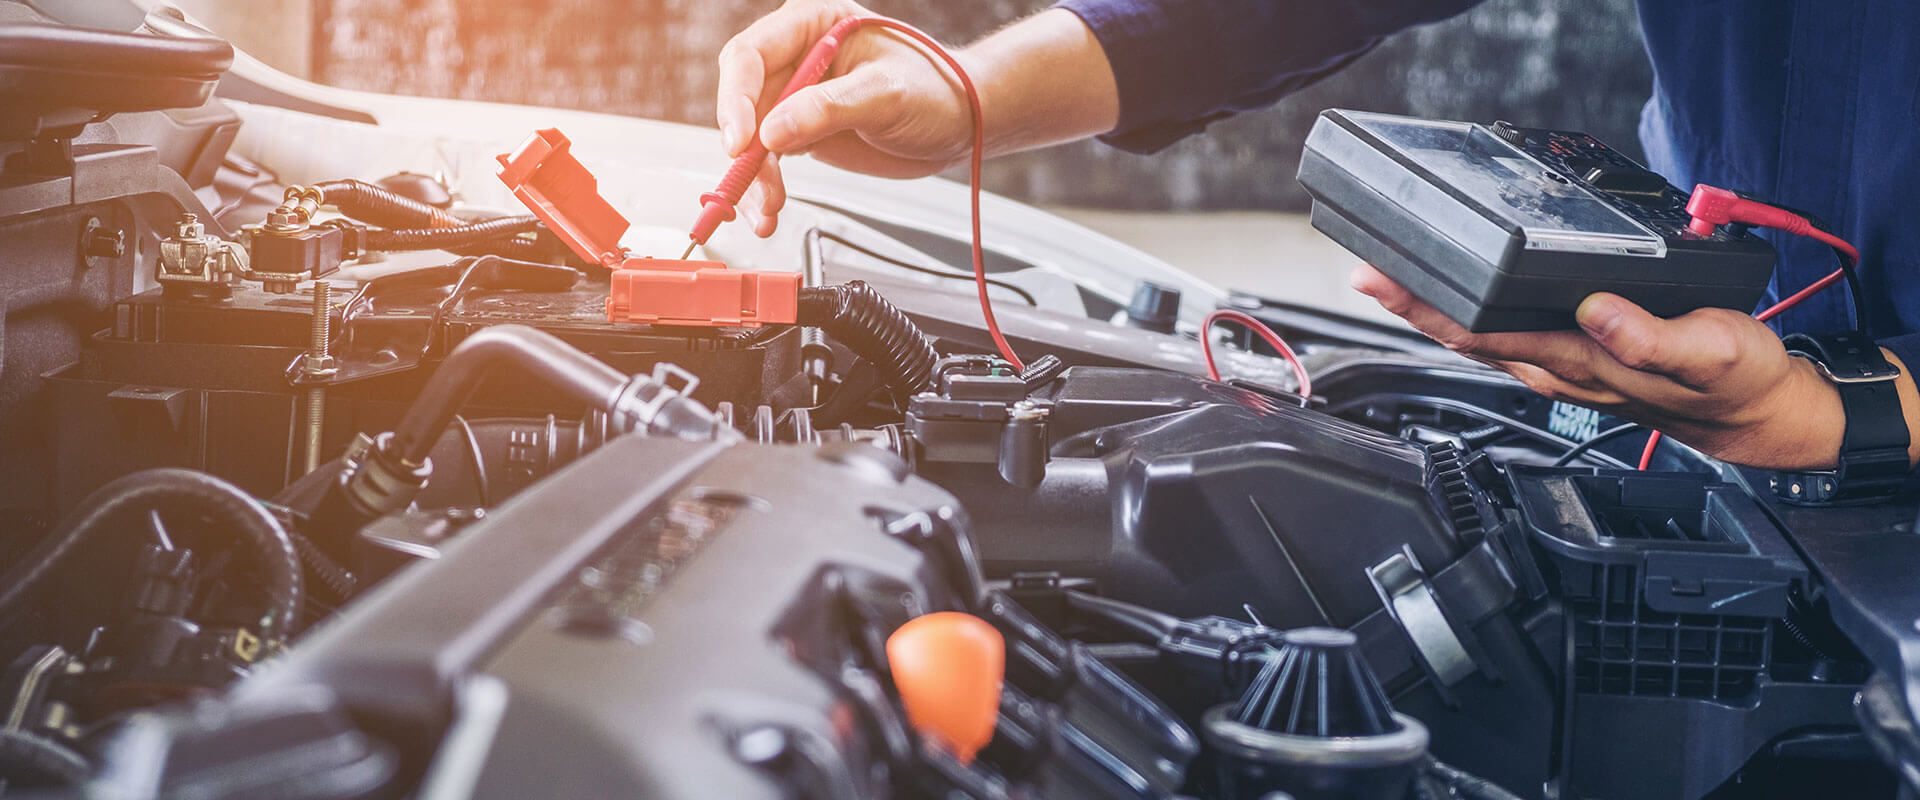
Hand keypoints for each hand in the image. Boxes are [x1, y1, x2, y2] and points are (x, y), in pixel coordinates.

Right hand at [716, 0, 973, 235]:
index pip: (751, 55)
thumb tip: (773, 131)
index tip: (742, 141)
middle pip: (743, 100)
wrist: (959, 123)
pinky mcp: (800, 130)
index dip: (737, 99)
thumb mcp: (887, 94)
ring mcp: (795, 95)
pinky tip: (768, 209)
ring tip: (767, 210)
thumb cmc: (937, 90)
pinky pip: (767, 159)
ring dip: (752, 177)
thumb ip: (829, 108)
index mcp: (813, 23)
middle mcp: (796, 56)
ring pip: (750, 138)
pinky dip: (764, 187)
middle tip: (755, 184)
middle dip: (744, 149)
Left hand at [1349, 264, 1858, 469]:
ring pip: (1484, 339)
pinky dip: (1473, 318)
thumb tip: (1595, 309)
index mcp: (1583, 360)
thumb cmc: (1737, 382)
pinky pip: (1509, 339)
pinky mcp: (1577, 358)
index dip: (1433, 308)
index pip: (1489, 332)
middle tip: (1365, 272)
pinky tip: (1456, 302)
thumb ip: (1651, 337)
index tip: (1389, 280)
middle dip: (1414, 306)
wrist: (1757, 414)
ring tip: (1393, 281)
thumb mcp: (1711, 353)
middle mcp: (1561, 367)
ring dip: (1436, 313)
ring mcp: (1564, 367)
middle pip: (1470, 336)